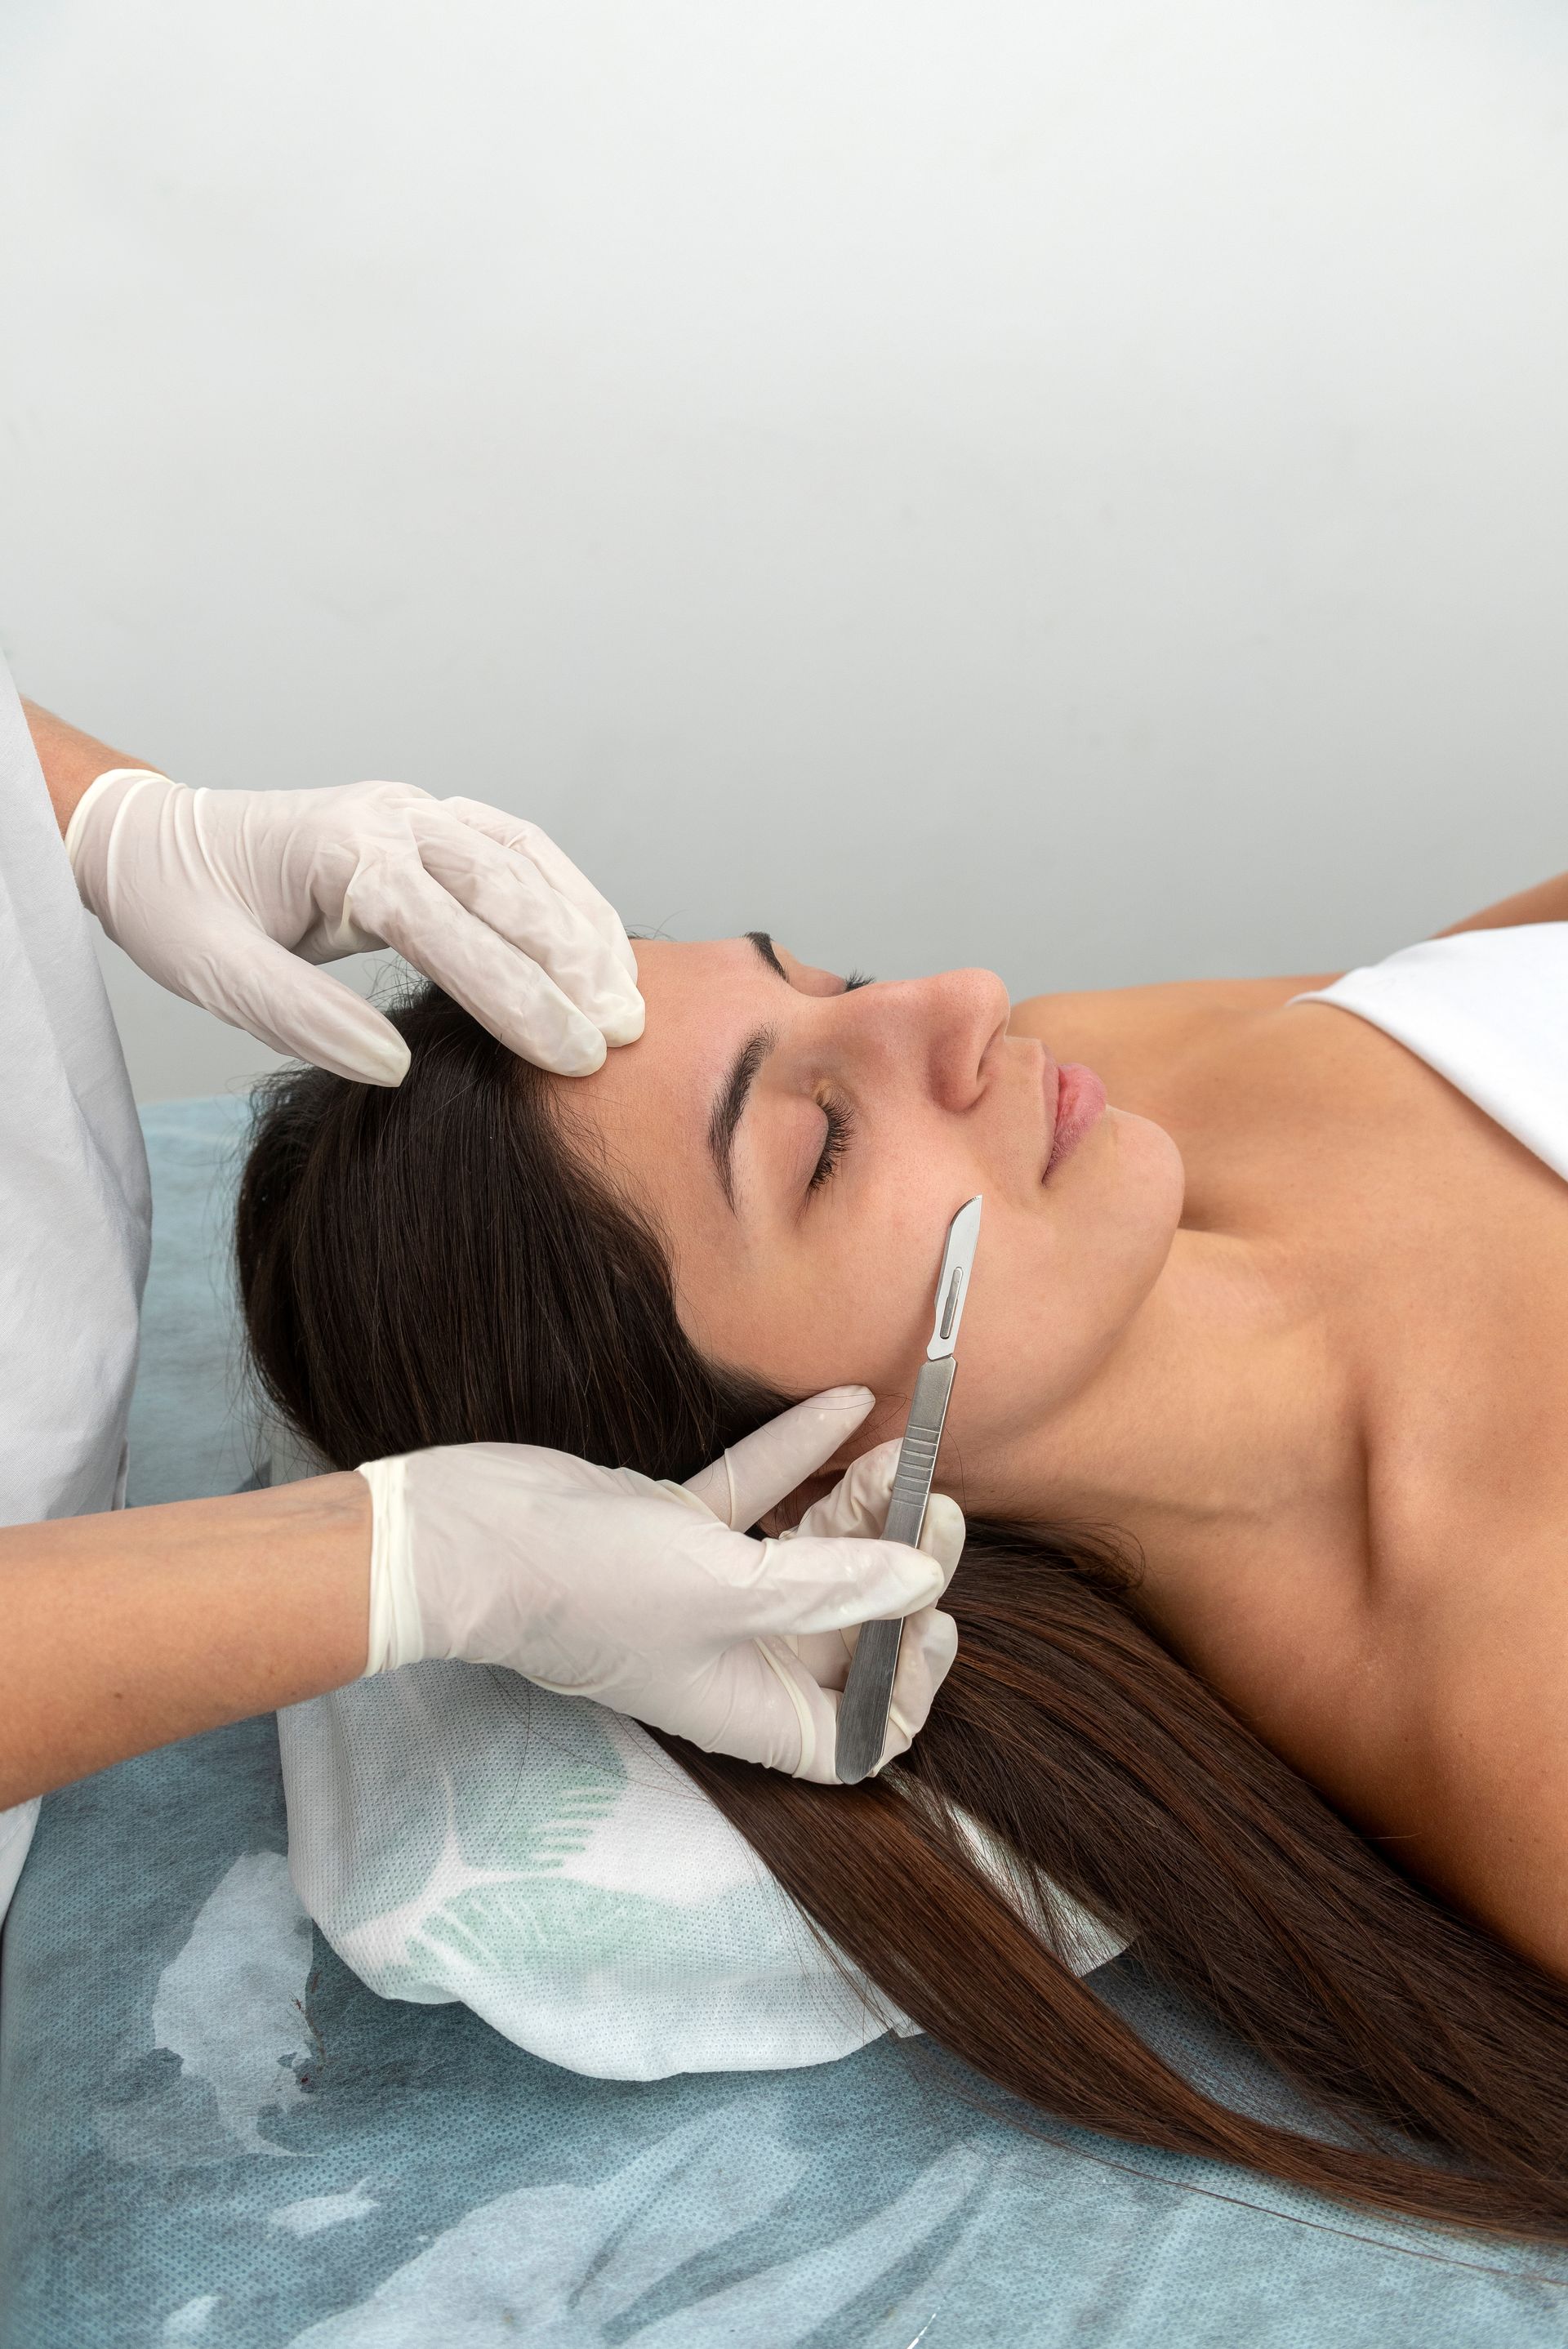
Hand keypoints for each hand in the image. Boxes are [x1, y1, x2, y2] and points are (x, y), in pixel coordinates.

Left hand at [66, 769, 642, 1082]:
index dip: (517, 995)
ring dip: (583, 929)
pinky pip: (518, 852)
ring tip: (626, 1000)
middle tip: (621, 1038)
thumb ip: (301, 1019)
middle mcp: (391, 817)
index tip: (570, 1056)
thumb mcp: (212, 974)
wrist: (150, 839)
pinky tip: (596, 952)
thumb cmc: (176, 906)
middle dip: (572, 965)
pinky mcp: (427, 824)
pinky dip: (566, 899)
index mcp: (341, 851)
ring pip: (527, 861)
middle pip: (507, 886)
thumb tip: (395, 1067)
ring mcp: (415, 813)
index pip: (449, 925)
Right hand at [357, 1387, 961, 1779]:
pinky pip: (758, 1496)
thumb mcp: (729, 1589)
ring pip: (809, 1553)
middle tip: (932, 1503)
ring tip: (900, 1448)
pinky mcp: (676, 1529)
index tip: (933, 1615)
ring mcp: (705, 1590)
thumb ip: (835, 1584)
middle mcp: (735, 1656)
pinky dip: (800, 1455)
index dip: (906, 1689)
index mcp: (750, 1705)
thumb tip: (923, 1579)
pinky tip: (848, 1404)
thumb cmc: (588, 1586)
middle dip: (897, 1566)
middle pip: (847, 1627)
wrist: (467, 1537)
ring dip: (858, 1504)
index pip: (856, 1733)